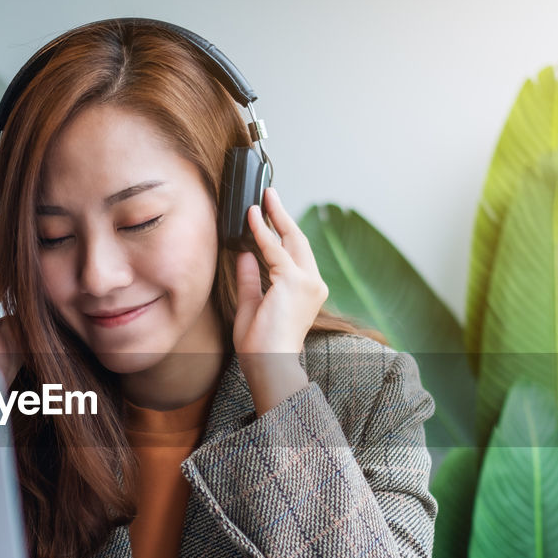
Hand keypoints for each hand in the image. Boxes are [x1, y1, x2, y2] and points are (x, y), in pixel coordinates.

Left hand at [232, 187, 328, 413]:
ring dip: (275, 216)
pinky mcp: (294, 281)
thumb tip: (244, 253)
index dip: (283, 231)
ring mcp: (307, 281)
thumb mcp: (251, 304)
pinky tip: (252, 216)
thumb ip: (250, 278)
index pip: (295, 254)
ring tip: (264, 197)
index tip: (270, 214)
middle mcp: (313, 283)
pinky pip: (274, 249)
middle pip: (298, 240)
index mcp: (307, 291)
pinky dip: (262, 231)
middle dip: (283, 215)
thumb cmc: (261, 345)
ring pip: (291, 239)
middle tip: (269, 194)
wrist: (269, 363)